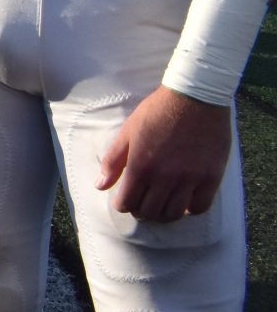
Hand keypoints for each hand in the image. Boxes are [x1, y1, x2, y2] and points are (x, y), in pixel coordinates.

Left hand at [96, 85, 234, 220]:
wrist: (195, 97)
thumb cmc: (157, 112)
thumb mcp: (128, 132)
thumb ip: (113, 161)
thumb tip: (100, 186)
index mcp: (141, 166)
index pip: (127, 202)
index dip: (122, 205)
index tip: (124, 200)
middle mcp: (165, 177)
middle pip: (149, 212)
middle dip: (141, 211)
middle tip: (141, 203)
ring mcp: (190, 179)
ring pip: (173, 214)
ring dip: (163, 214)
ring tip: (160, 205)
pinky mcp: (211, 177)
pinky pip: (200, 207)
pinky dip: (190, 210)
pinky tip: (184, 201)